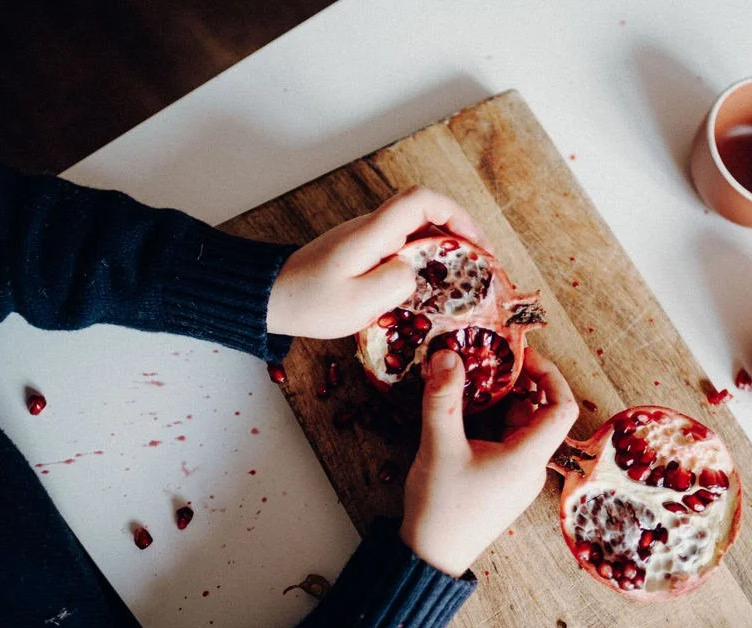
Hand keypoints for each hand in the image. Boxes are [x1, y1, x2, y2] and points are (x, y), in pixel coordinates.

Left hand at [266, 186, 490, 338]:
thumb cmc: (309, 303)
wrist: (270, 298)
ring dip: (445, 247)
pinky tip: (433, 284)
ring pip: (416, 229)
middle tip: (481, 265)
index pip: (422, 201)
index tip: (477, 244)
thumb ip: (395, 283)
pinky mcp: (362, 252)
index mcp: (373, 233)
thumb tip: (416, 271)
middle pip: (426, 212)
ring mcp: (367, 238)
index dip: (457, 216)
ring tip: (465, 277)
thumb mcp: (357, 303)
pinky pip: (403, 245)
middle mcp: (372, 227)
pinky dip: (426, 258)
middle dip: (460, 233)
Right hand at [399, 348, 578, 576]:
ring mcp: (518, 477)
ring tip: (474, 378)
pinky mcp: (503, 483)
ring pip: (523, 426)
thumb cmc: (440, 507)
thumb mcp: (438, 446)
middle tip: (490, 360)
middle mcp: (531, 467)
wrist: (430, 558)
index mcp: (528, 458)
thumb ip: (443, 398)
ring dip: (504, 400)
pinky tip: (467, 408)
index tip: (520, 354)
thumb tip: (448, 354)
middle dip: (520, 382)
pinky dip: (494, 419)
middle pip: (542, 413)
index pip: (562, 406)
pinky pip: (508, 441)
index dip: (549, 374)